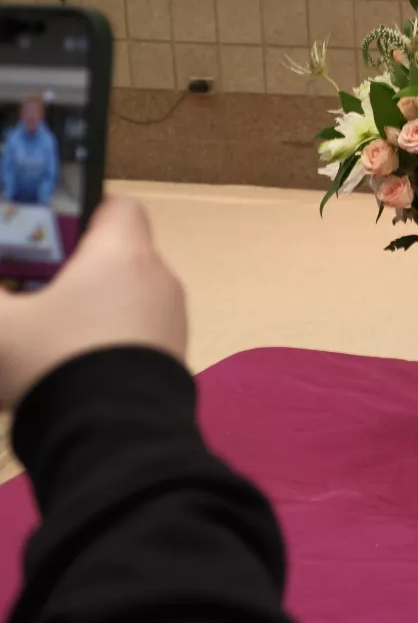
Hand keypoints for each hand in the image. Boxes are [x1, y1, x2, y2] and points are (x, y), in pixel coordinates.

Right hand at [0, 197, 187, 407]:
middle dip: (81, 268)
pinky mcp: (177, 355)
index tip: (53, 234)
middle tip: (37, 289)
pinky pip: (142, 331)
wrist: (113, 435)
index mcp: (122, 253)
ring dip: (97, 306)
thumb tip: (0, 291)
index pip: (120, 207)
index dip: (87, 212)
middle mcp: (158, 277)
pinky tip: (77, 364)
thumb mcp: (0, 326)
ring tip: (52, 332)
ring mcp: (173, 318)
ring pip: (132, 296)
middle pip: (122, 254)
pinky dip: (114, 337)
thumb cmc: (55, 362)